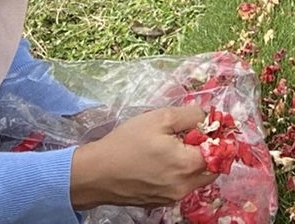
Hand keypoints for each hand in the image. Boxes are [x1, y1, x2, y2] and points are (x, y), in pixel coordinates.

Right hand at [70, 105, 214, 209]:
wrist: (98, 172)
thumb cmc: (127, 142)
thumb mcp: (157, 118)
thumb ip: (188, 115)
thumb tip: (206, 115)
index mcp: (188, 164)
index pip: (219, 152)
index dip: (215, 136)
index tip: (207, 125)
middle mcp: (186, 186)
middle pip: (212, 169)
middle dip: (208, 151)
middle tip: (190, 134)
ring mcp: (175, 197)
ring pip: (197, 179)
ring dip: (194, 163)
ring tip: (173, 146)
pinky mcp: (162, 202)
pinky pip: (181, 186)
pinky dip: (179, 173)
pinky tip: (160, 161)